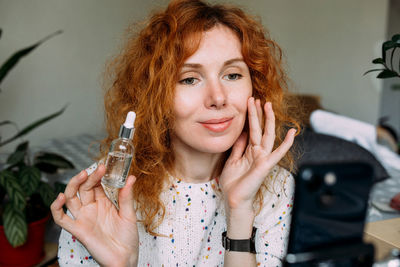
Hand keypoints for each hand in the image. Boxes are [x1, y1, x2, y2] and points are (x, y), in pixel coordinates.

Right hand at [51, 164, 138, 266]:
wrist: (125, 258)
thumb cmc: (127, 238)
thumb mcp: (129, 214)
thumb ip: (127, 197)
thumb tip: (131, 178)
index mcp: (103, 202)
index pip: (96, 184)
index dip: (97, 175)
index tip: (104, 166)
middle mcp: (91, 208)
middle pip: (83, 188)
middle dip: (88, 177)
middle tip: (97, 169)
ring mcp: (83, 218)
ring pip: (70, 198)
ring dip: (73, 185)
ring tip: (82, 175)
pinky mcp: (78, 230)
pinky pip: (61, 219)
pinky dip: (56, 208)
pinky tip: (60, 198)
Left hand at [219, 97, 295, 212]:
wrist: (234, 200)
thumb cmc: (233, 183)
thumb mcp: (232, 161)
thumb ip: (239, 147)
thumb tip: (242, 133)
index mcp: (250, 151)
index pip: (251, 130)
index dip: (250, 117)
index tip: (248, 102)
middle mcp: (258, 153)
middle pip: (259, 129)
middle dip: (258, 113)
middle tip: (256, 98)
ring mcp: (263, 158)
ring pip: (267, 135)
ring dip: (268, 120)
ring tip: (268, 105)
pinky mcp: (266, 165)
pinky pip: (278, 152)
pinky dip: (286, 143)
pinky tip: (292, 132)